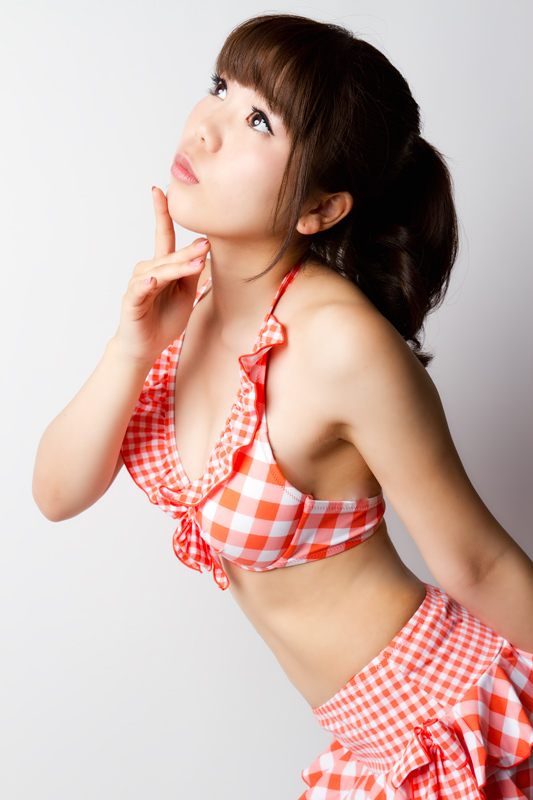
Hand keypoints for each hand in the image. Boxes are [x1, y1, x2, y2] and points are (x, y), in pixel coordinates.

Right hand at [114, 187, 209, 363]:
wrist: (145, 347)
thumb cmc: (164, 320)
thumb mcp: (185, 295)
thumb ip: (190, 274)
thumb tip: (201, 251)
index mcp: (161, 268)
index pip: (162, 236)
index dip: (161, 213)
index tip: (160, 190)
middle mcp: (147, 271)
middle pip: (169, 256)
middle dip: (189, 252)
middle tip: (206, 244)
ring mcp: (138, 285)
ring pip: (159, 271)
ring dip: (177, 268)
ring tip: (195, 265)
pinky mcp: (132, 301)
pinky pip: (141, 290)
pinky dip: (148, 285)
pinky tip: (154, 281)